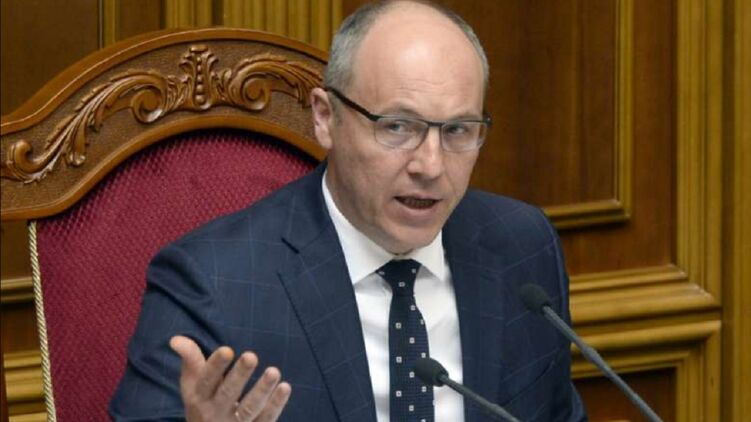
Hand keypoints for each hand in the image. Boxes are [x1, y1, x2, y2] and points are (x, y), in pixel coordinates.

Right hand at [170, 335, 291, 421]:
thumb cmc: (203, 403)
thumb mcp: (192, 385)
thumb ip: (190, 360)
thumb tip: (176, 339)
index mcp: (199, 398)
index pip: (206, 381)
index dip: (215, 366)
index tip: (227, 350)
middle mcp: (214, 413)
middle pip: (228, 394)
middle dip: (239, 376)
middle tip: (251, 356)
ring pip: (249, 409)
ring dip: (262, 390)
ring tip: (274, 371)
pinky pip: (265, 419)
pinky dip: (276, 404)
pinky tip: (285, 387)